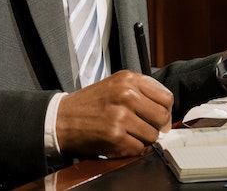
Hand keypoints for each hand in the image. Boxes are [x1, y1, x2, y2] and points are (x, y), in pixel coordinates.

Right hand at [56, 70, 172, 158]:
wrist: (61, 118)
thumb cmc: (90, 104)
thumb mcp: (116, 85)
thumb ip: (141, 91)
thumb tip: (166, 112)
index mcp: (129, 79)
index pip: (166, 97)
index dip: (165, 111)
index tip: (159, 118)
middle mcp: (126, 94)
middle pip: (162, 117)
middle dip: (156, 127)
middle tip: (144, 129)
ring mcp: (121, 115)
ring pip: (152, 135)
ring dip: (142, 139)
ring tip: (128, 134)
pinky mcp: (114, 135)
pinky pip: (138, 148)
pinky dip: (130, 149)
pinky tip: (119, 141)